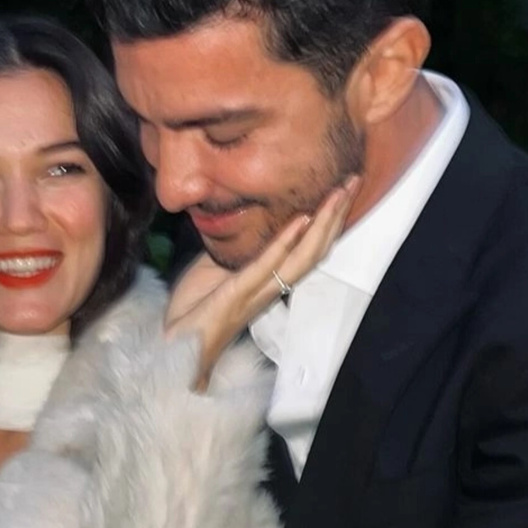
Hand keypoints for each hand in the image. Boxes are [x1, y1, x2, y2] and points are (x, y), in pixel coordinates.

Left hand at [166, 176, 359, 389]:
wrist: (174, 347)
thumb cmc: (194, 311)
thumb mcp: (214, 269)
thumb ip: (234, 250)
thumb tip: (240, 223)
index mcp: (267, 281)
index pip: (306, 250)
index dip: (327, 223)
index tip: (341, 191)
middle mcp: (270, 288)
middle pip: (314, 251)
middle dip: (335, 216)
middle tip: (353, 181)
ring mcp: (256, 294)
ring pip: (301, 258)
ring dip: (323, 224)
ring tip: (338, 195)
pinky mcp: (237, 297)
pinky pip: (266, 267)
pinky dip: (285, 243)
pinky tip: (301, 220)